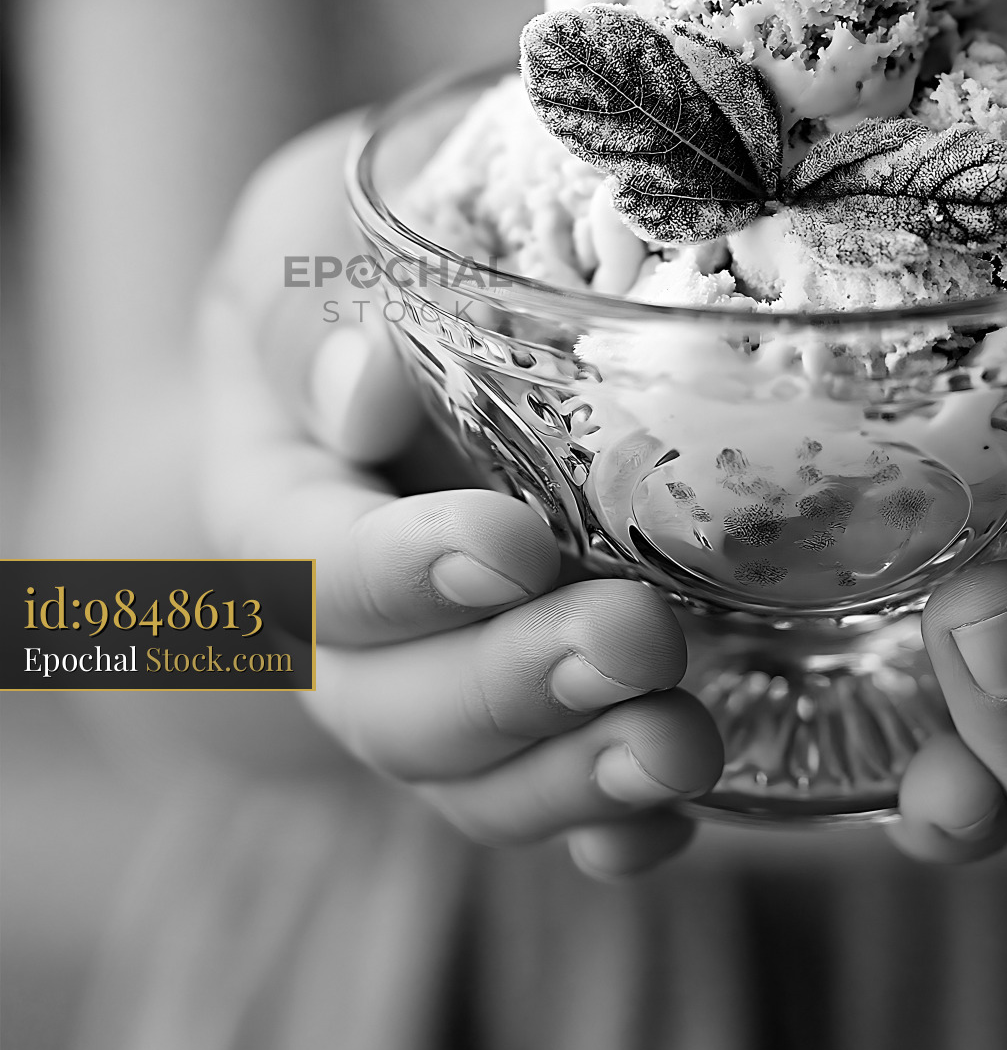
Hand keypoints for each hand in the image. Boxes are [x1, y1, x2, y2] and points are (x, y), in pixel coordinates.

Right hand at [197, 117, 722, 878]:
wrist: (426, 305)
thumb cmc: (373, 246)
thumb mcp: (318, 224)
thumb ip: (318, 298)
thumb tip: (367, 391)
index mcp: (281, 495)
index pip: (317, 565)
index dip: (404, 573)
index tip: (508, 546)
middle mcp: (351, 621)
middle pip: (398, 702)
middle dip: (514, 686)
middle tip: (633, 640)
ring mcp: (447, 675)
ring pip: (477, 776)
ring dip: (576, 774)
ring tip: (683, 747)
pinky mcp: (542, 705)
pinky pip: (556, 801)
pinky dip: (611, 825)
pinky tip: (676, 815)